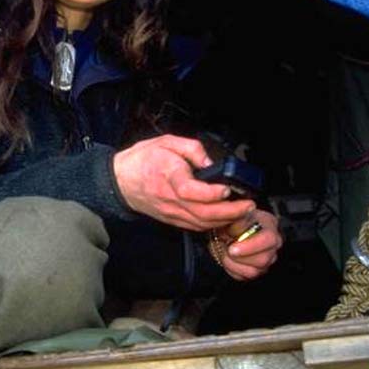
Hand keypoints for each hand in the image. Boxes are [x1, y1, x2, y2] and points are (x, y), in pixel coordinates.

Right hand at [112, 134, 254, 230]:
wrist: (120, 181)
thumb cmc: (143, 159)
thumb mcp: (166, 142)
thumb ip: (191, 148)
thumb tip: (210, 163)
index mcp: (168, 175)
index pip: (190, 191)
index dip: (212, 194)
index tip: (227, 189)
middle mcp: (170, 198)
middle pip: (203, 213)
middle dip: (230, 212)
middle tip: (248, 205)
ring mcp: (171, 212)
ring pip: (202, 223)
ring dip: (225, 221)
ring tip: (243, 212)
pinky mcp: (171, 220)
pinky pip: (196, 227)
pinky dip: (213, 225)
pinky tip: (225, 218)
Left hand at [212, 209, 282, 280]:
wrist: (223, 229)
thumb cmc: (229, 220)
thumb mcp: (231, 214)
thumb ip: (237, 217)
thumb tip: (242, 215)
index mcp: (269, 224)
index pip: (268, 239)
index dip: (250, 246)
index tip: (232, 248)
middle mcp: (273, 243)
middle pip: (264, 259)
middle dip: (241, 257)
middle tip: (227, 250)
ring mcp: (267, 258)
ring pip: (255, 271)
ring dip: (234, 263)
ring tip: (225, 252)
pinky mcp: (258, 269)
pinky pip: (246, 276)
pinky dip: (232, 269)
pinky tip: (228, 258)